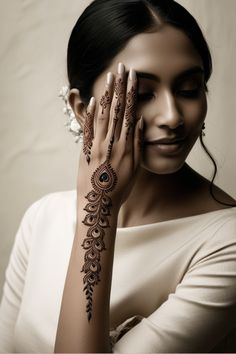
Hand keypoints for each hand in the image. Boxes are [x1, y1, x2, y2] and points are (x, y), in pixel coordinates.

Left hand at [77, 62, 142, 208]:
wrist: (99, 203)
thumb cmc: (120, 188)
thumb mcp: (135, 168)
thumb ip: (138, 144)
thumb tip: (140, 122)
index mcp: (127, 146)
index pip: (130, 113)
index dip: (132, 94)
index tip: (133, 77)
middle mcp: (112, 142)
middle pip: (117, 109)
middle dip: (120, 86)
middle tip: (121, 67)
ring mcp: (97, 145)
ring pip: (103, 115)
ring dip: (107, 94)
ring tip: (109, 76)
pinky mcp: (84, 150)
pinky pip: (88, 128)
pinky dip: (91, 113)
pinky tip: (94, 99)